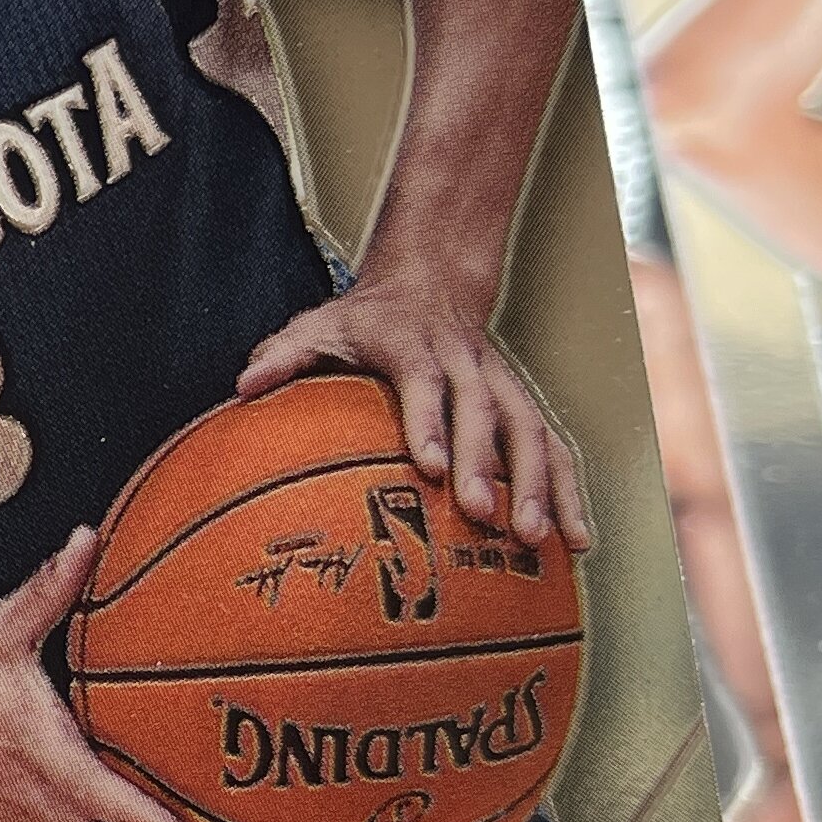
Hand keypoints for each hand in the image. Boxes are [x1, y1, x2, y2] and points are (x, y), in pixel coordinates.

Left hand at [235, 276, 589, 554]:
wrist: (429, 281)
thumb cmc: (363, 320)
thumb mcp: (318, 324)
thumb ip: (284, 356)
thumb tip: (243, 387)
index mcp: (413, 346)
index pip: (425, 382)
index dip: (429, 422)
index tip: (429, 467)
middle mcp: (465, 362)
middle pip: (486, 410)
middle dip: (489, 465)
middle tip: (486, 518)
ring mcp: (501, 383)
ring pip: (531, 429)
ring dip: (541, 485)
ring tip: (542, 540)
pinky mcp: (523, 403)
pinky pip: (555, 445)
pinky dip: (569, 490)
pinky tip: (578, 540)